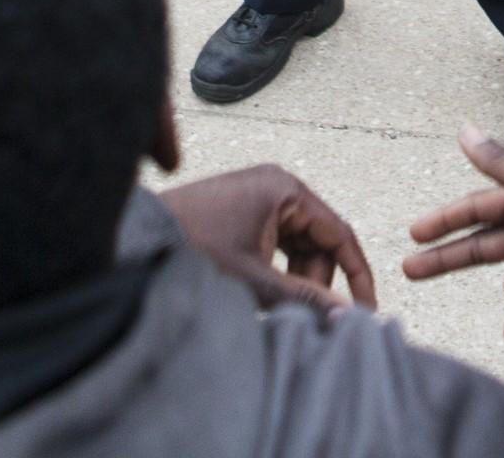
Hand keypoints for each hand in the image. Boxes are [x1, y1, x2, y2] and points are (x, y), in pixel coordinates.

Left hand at [161, 164, 378, 312]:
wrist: (138, 235)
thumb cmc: (192, 246)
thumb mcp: (253, 278)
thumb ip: (303, 298)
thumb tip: (346, 317)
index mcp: (287, 190)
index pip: (340, 235)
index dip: (357, 276)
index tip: (365, 312)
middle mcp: (278, 185)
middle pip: (318, 243)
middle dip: (314, 281)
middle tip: (299, 315)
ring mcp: (260, 196)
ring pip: (297, 246)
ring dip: (292, 278)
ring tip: (271, 304)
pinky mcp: (245, 209)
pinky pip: (277, 243)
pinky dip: (275, 269)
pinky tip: (259, 290)